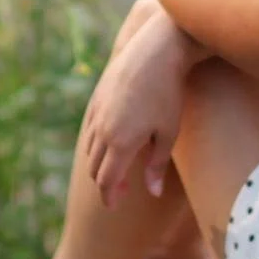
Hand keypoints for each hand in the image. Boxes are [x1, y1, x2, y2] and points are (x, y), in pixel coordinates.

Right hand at [80, 11, 202, 205]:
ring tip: (117, 167)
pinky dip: (96, 142)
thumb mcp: (168, 133)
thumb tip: (152, 193)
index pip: (107, 180)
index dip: (109, 196)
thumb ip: (156, 165)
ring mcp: (97, 112)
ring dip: (100, 163)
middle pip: (95, 167)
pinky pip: (90, 128)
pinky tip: (111, 141)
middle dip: (105, 182)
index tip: (114, 206)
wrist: (157, 52)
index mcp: (120, 143)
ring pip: (90, 148)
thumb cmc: (168, 94)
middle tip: (121, 190)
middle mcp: (103, 130)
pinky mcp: (97, 97)